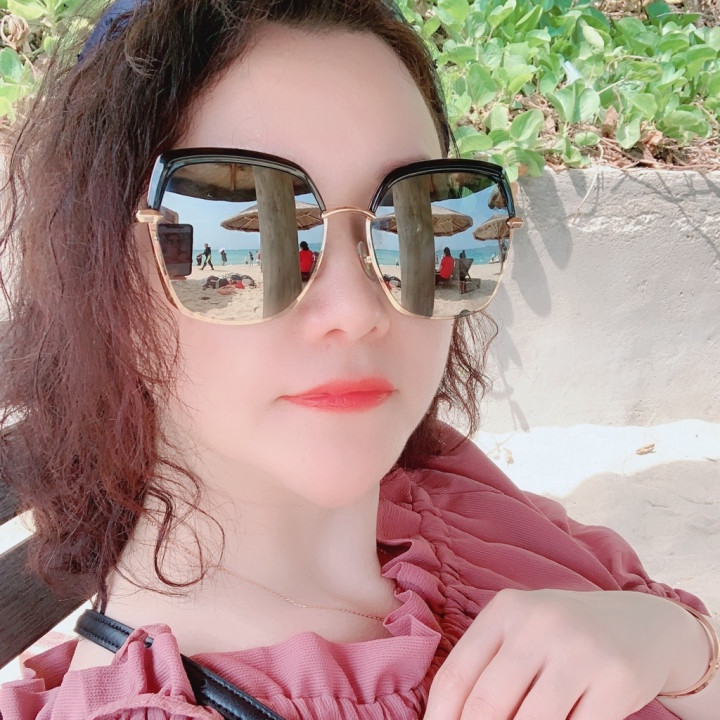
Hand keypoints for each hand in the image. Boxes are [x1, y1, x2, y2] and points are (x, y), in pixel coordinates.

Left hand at [424, 588, 694, 719]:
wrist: (641, 622)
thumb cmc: (563, 636)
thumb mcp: (521, 632)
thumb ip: (488, 667)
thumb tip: (449, 719)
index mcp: (505, 610)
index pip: (455, 676)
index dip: (439, 719)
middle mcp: (539, 623)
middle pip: (487, 704)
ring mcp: (579, 650)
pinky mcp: (616, 679)